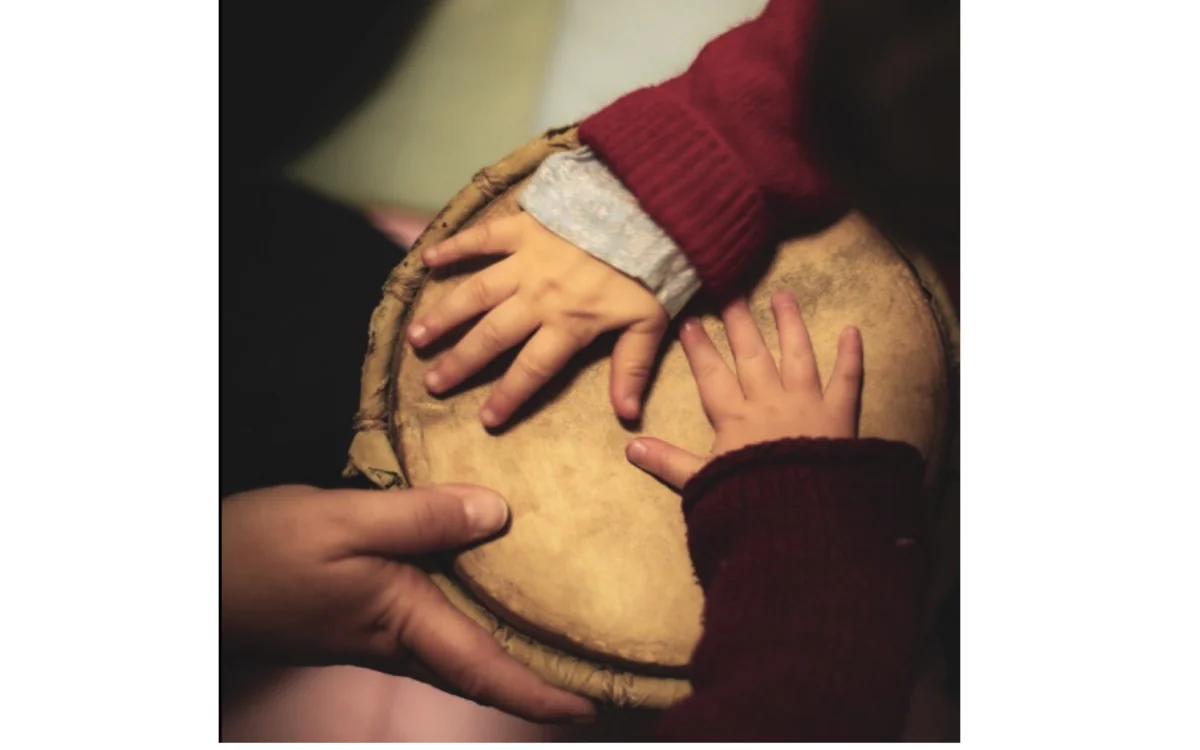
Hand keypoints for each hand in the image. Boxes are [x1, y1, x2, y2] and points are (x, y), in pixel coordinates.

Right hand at [220, 483, 595, 723]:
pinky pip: (432, 625)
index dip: (540, 693)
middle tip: (589, 667)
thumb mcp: (345, 522)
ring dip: (505, 649)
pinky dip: (469, 615)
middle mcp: (397, 640)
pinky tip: (482, 583)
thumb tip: (497, 515)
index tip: (589, 707)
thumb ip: (423, 518)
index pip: (487, 671)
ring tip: (551, 627)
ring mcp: (377, 632)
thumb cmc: (264, 554)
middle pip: (480, 669)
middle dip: (534, 678)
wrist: (199, 573)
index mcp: (403, 623)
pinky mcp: (361, 615)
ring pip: (457, 648)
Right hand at [407, 213, 668, 425]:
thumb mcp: (650, 321)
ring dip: (444, 316)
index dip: (508, 396)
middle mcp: (539, 296)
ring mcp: (526, 260)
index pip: (532, 369)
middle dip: (460, 363)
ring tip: (416, 338)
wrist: (649, 204)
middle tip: (432, 384)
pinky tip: (426, 260)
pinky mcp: (522, 227)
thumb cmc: (652, 265)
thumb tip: (626, 415)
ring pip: (475, 293)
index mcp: (570, 323)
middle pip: (492, 336)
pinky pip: (481, 238)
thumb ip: (632, 367)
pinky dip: (453, 247)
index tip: (485, 420)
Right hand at [625, 291, 862, 488]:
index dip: (699, 348)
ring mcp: (806, 404)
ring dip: (790, 324)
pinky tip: (852, 331)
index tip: (689, 320)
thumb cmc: (749, 501)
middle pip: (753, 355)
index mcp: (735, 418)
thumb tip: (630, 447)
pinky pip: (847, 380)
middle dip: (740, 323)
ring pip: (797, 355)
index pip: (712, 375)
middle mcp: (770, 402)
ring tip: (784, 295)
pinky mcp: (840, 415)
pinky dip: (851, 355)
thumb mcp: (702, 483)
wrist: (800, 518)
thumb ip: (669, 461)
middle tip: (732, 292)